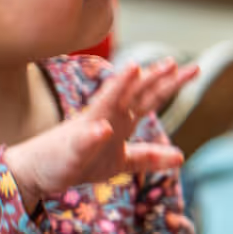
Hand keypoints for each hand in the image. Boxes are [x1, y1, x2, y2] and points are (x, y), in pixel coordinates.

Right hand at [5, 60, 196, 209]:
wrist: (39, 171)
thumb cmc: (79, 161)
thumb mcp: (122, 163)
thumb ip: (148, 157)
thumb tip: (181, 156)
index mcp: (121, 120)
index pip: (150, 98)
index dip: (170, 84)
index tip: (193, 68)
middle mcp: (106, 117)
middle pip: (134, 94)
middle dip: (153, 78)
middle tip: (174, 61)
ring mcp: (87, 130)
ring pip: (106, 104)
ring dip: (120, 86)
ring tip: (134, 68)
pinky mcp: (71, 148)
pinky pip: (82, 140)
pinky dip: (93, 134)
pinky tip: (103, 129)